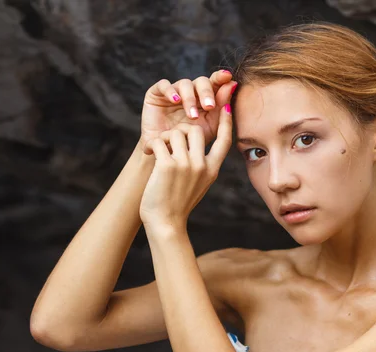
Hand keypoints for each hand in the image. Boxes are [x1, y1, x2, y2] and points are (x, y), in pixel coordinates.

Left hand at [139, 103, 232, 229]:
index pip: (224, 139)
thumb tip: (202, 147)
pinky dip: (152, 145)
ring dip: (164, 138)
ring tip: (157, 150)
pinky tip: (149, 153)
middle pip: (196, 130)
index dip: (226, 121)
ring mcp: (185, 165)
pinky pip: (160, 141)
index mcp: (212, 169)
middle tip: (170, 142)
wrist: (166, 223)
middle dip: (181, 131)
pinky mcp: (167, 166)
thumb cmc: (179, 204)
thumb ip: (203, 166)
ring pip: (176, 133)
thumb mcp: (200, 184)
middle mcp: (202, 165)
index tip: (226, 104)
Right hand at [140, 70, 236, 153]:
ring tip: (193, 116)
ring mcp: (174, 91)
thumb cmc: (192, 141)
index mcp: (205, 97)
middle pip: (201, 81)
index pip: (214, 82)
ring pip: (185, 84)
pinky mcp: (156, 93)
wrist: (167, 154)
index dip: (220, 77)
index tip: (228, 78)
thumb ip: (222, 107)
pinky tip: (175, 101)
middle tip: (209, 107)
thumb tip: (233, 84)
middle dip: (207, 93)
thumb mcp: (210, 126)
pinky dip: (171, 91)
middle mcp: (190, 92)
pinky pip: (164, 85)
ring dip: (190, 99)